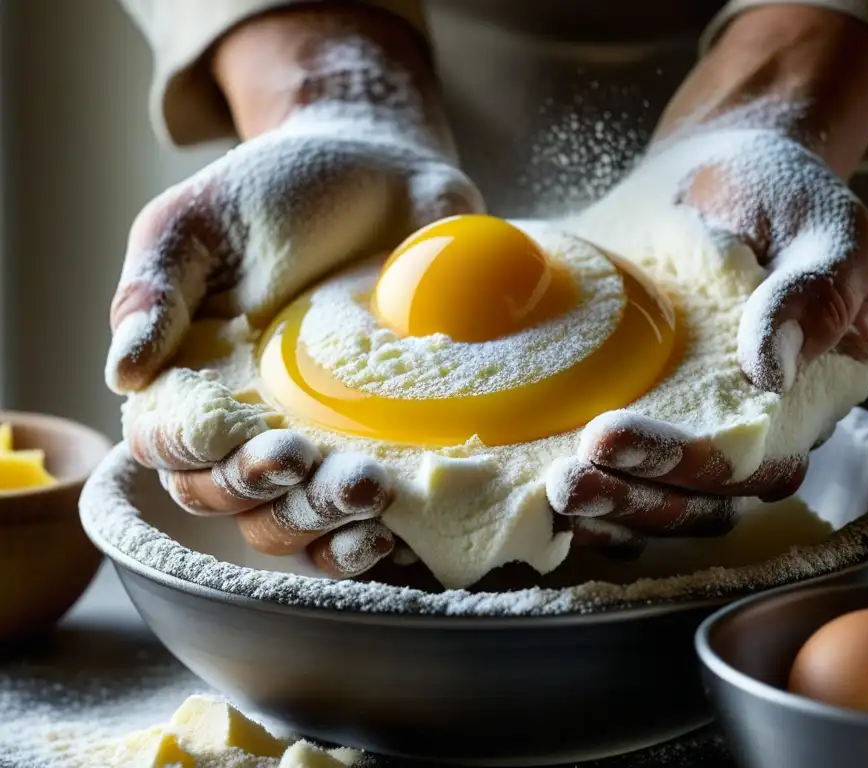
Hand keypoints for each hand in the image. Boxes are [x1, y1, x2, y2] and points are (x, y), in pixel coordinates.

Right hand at [108, 5, 481, 578]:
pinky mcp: (386, 438)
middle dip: (272, 497)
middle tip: (313, 463)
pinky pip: (370, 517)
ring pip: (299, 520)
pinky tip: (393, 530)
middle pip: (238, 501)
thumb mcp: (197, 223)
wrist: (381, 165)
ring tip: (368, 490)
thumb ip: (155, 292)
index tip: (260, 446)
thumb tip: (122, 373)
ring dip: (324, 522)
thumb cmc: (276, 192)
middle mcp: (252, 422)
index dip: (206, 465)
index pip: (176, 452)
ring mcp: (324, 436)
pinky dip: (373, 538)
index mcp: (193, 380)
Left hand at [549, 4, 867, 538]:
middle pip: (697, 502)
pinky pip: (619, 481)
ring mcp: (692, 437)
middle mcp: (753, 437)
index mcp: (804, 404)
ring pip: (658, 508)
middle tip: (567, 479)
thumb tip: (770, 372)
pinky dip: (586, 499)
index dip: (681, 463)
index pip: (747, 460)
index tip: (610, 435)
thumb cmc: (777, 198)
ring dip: (606, 509)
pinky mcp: (644, 423)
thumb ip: (817, 290)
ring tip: (553, 490)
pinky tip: (536, 491)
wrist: (715, 179)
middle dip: (630, 498)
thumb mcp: (822, 225)